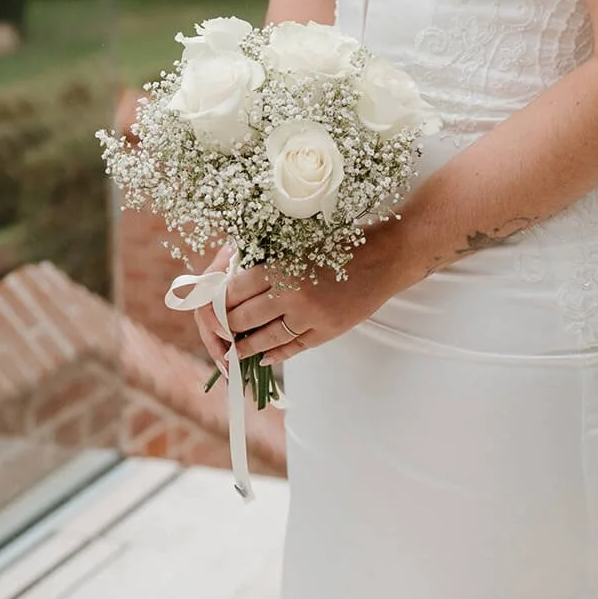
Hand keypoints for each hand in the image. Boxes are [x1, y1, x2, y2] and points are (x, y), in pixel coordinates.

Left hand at [192, 220, 411, 368]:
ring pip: (265, 339)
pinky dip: (274, 355)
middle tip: (219, 329)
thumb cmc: (342, 241)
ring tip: (233, 352)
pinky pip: (293, 349)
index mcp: (281, 268)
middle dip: (227, 325)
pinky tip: (263, 357)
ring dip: (245, 347)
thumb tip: (235, 279)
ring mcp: (310, 318)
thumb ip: (270, 263)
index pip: (234, 291)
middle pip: (243, 317)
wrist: (385, 256)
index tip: (212, 305)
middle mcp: (291, 295)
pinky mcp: (327, 332)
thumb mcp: (299, 244)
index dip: (219, 301)